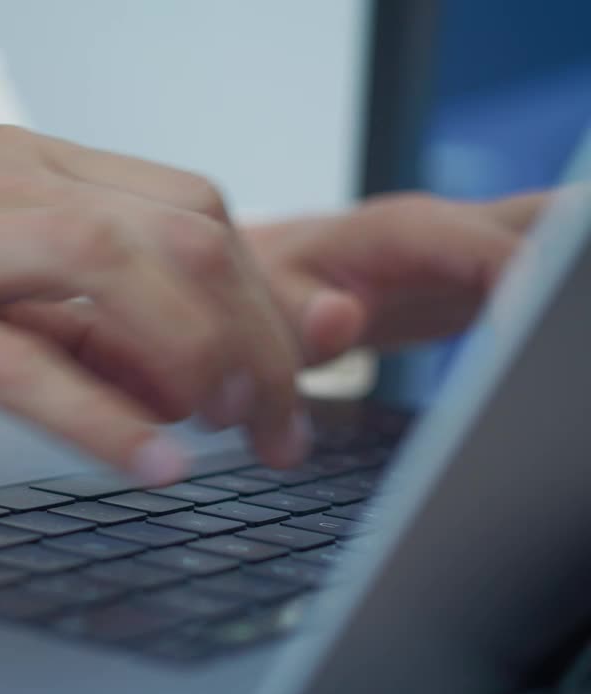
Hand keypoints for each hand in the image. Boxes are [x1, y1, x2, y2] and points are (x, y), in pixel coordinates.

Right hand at [0, 126, 309, 481]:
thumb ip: (50, 297)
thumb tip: (157, 360)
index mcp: (15, 160)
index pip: (186, 204)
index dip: (259, 288)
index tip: (289, 362)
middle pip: (183, 230)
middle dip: (262, 330)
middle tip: (286, 420)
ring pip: (120, 270)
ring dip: (208, 358)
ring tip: (244, 436)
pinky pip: (18, 362)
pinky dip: (102, 415)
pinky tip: (156, 462)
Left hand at [249, 191, 548, 364]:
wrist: (271, 270)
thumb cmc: (269, 287)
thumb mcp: (273, 306)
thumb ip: (305, 317)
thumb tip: (341, 320)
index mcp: (405, 230)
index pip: (489, 249)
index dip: (527, 285)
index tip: (538, 330)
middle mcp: (452, 227)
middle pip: (550, 218)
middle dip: (577, 260)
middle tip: (578, 319)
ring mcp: (474, 246)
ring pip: (556, 237)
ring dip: (574, 273)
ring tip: (575, 335)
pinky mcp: (486, 275)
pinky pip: (544, 274)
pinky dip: (559, 297)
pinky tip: (565, 339)